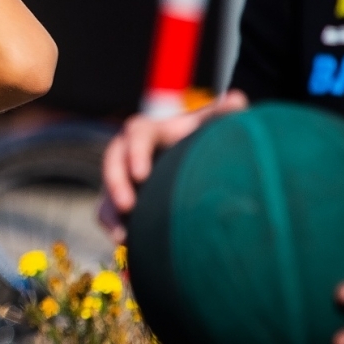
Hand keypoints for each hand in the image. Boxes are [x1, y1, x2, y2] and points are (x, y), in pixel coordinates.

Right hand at [98, 90, 247, 241]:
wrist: (192, 160)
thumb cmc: (201, 139)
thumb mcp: (210, 125)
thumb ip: (222, 115)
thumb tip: (238, 99)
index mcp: (150, 131)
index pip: (136, 134)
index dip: (136, 153)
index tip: (142, 174)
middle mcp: (129, 151)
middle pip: (112, 161)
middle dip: (115, 183)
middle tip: (127, 205)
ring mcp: (122, 176)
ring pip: (106, 189)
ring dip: (110, 211)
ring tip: (122, 235)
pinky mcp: (120, 198)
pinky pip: (108, 212)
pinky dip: (113, 227)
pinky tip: (125, 244)